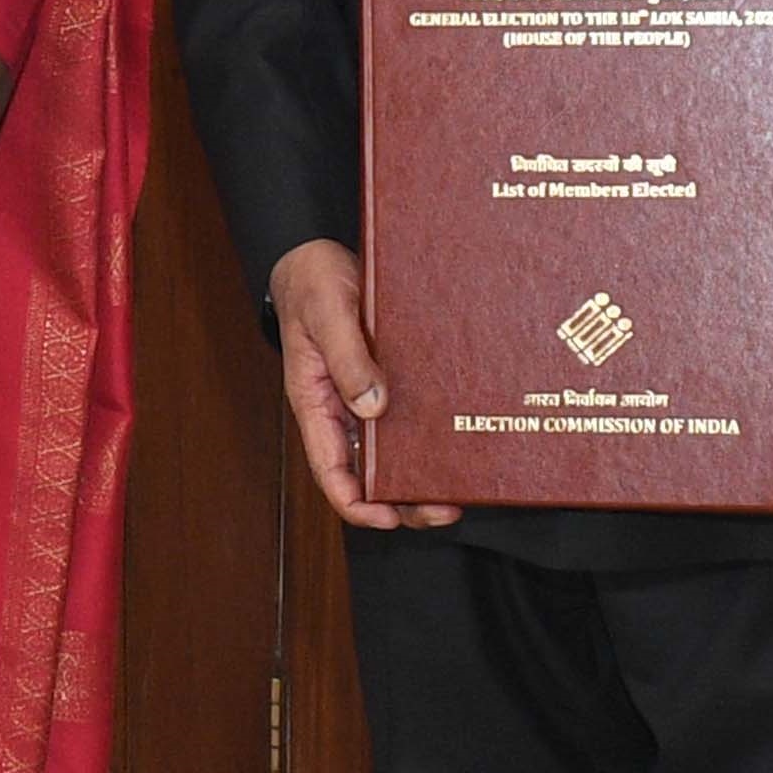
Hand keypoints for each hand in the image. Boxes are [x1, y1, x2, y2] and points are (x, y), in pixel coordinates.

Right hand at [260, 239, 451, 530]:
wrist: (318, 254)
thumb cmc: (312, 282)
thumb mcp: (327, 314)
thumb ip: (346, 358)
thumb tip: (373, 406)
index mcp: (315, 404)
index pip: (330, 472)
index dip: (357, 504)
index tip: (390, 519)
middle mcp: (341, 411)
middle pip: (368, 474)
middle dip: (404, 502)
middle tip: (445, 510)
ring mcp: (363, 398)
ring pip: (391, 454)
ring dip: (421, 476)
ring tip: (459, 489)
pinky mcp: (386, 380)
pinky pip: (406, 420)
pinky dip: (428, 438)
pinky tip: (457, 443)